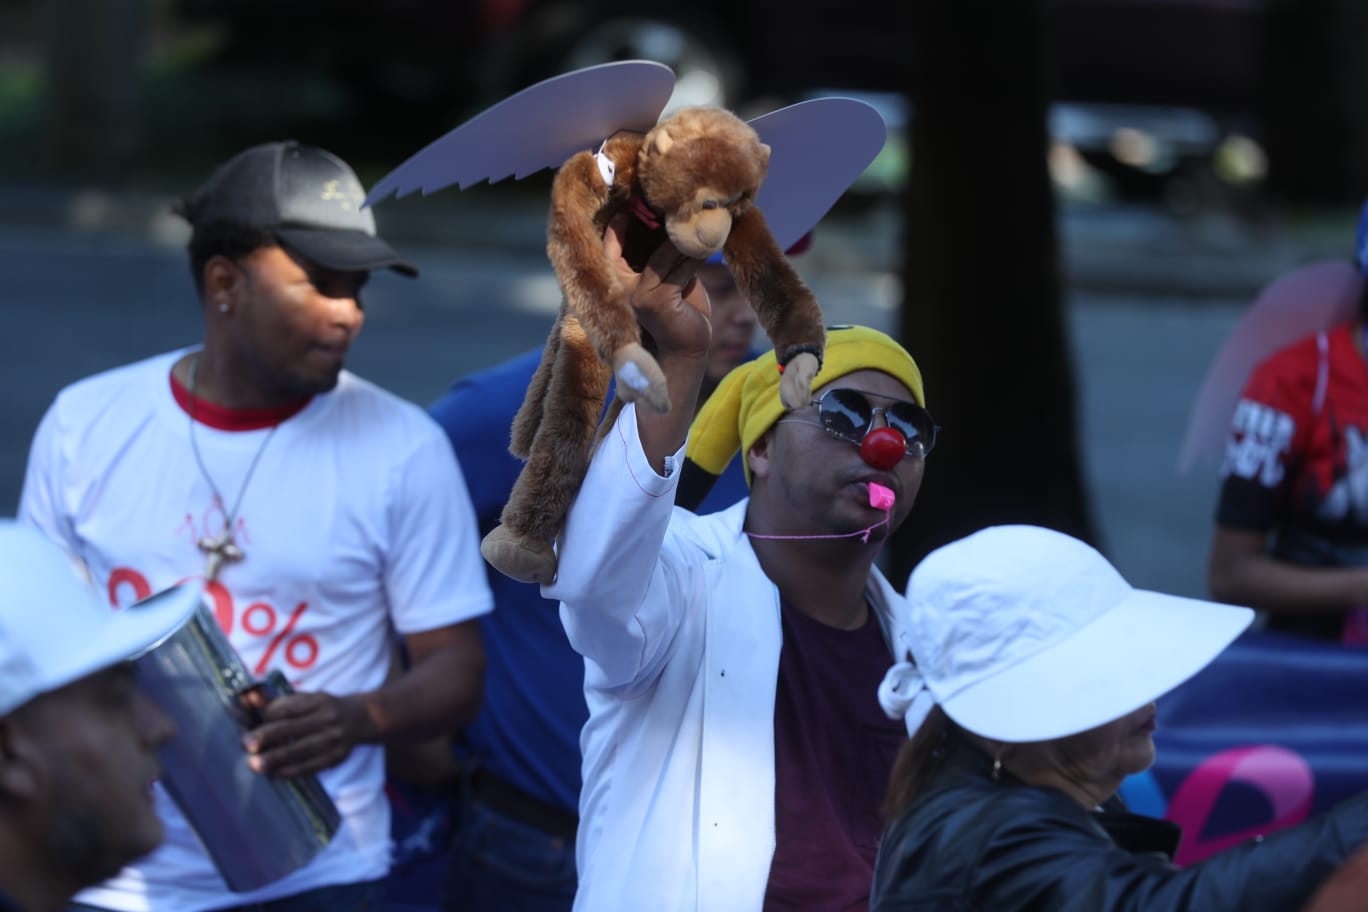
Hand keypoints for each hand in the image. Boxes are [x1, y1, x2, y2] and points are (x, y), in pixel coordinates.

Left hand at [242, 690, 371, 778]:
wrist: (360, 719)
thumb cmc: (323, 708)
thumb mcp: (306, 699)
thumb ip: (277, 701)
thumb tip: (248, 698)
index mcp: (318, 700)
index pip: (289, 708)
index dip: (268, 715)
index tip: (252, 723)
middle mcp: (327, 719)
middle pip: (292, 728)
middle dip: (267, 737)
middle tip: (246, 744)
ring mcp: (333, 739)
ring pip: (300, 750)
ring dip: (275, 759)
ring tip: (254, 765)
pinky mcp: (335, 757)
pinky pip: (310, 767)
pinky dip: (290, 772)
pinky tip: (274, 774)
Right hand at [605, 213, 711, 362]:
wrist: (683, 355)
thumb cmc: (677, 317)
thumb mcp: (667, 284)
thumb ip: (664, 262)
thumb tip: (676, 228)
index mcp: (618, 282)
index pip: (610, 247)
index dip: (619, 226)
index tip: (634, 206)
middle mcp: (621, 288)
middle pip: (637, 244)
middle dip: (657, 224)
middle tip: (676, 206)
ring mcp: (636, 294)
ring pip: (664, 255)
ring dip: (685, 241)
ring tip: (701, 225)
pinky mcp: (656, 300)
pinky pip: (679, 270)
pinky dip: (695, 258)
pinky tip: (707, 249)